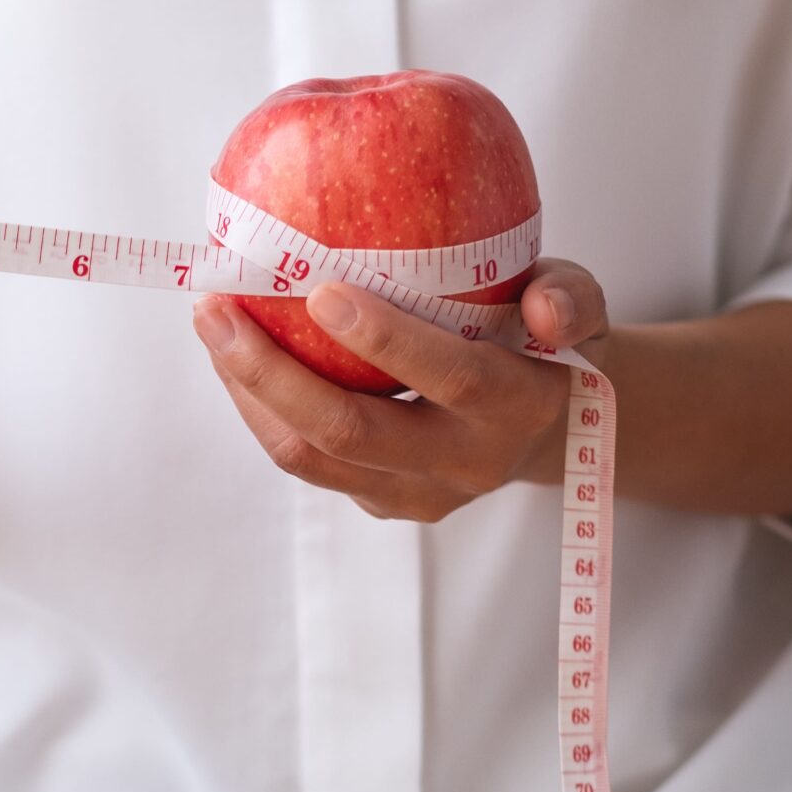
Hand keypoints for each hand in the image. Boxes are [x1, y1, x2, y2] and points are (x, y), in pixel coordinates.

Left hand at [192, 259, 608, 521]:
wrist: (554, 427)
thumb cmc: (548, 341)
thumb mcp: (579, 305)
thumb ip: (570, 297)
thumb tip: (544, 305)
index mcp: (517, 407)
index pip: (450, 376)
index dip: (387, 340)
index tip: (321, 290)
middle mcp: (463, 462)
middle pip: (351, 432)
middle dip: (273, 373)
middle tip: (218, 308)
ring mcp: (416, 493)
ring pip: (310, 457)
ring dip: (249, 393)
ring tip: (212, 325)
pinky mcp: (381, 501)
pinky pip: (307, 461)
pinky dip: (261, 410)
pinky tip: (232, 356)